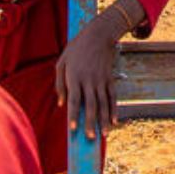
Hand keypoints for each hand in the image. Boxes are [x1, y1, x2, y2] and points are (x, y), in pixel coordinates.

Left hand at [54, 14, 120, 141]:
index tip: (73, 129)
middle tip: (90, 138)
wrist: (98, 35)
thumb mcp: (62, 62)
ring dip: (104, 120)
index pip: (74, 100)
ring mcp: (101, 80)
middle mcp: (89, 81)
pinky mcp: (109, 79)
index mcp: (75, 77)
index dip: (74, 115)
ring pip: (103, 104)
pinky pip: (112, 97)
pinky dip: (114, 109)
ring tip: (104, 135)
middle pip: (91, 105)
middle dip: (90, 122)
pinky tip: (114, 121)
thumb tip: (61, 104)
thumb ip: (60, 84)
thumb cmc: (76, 49)